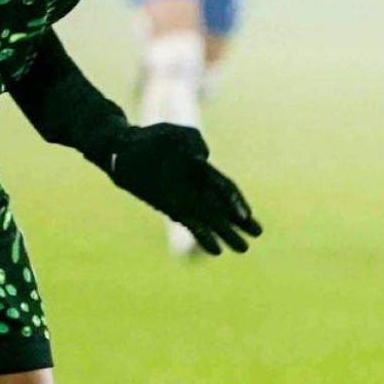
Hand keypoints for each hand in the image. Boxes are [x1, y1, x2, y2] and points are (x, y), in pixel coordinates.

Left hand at [109, 123, 261, 254]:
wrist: (125, 150)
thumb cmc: (151, 140)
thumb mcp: (177, 134)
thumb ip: (194, 141)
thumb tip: (203, 157)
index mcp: (201, 170)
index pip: (224, 188)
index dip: (236, 201)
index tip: (246, 215)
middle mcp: (196, 188)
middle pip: (223, 208)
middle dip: (240, 221)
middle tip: (258, 233)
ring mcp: (184, 199)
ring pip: (212, 220)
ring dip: (227, 234)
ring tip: (243, 248)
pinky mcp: (171, 207)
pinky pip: (192, 224)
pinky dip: (203, 236)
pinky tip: (216, 250)